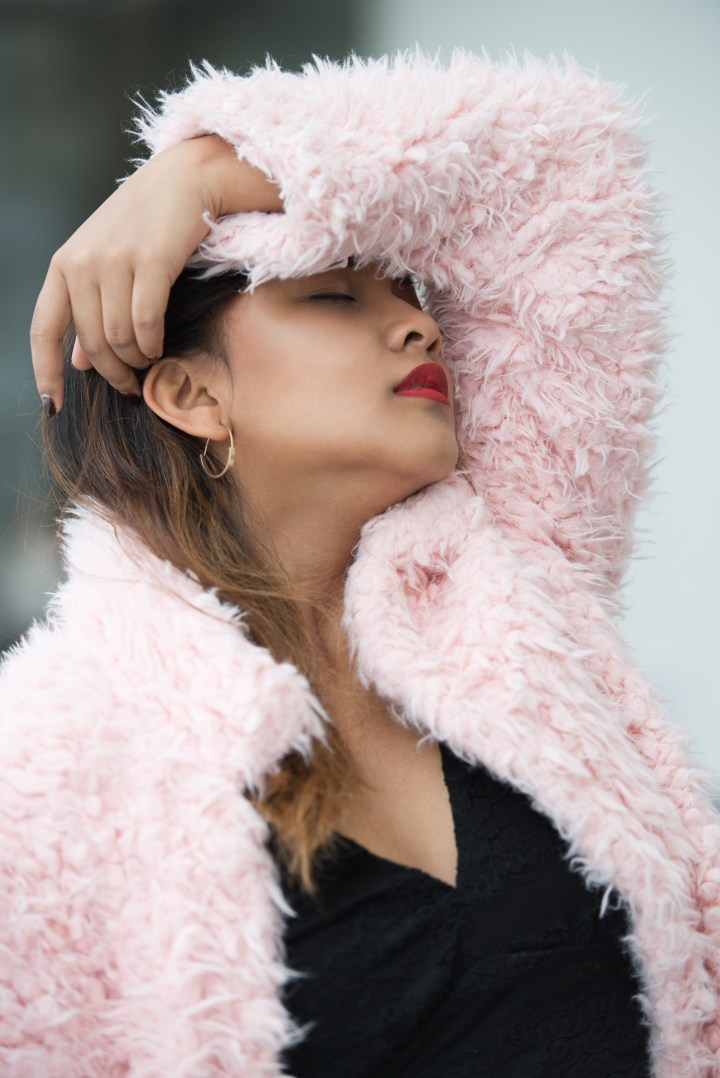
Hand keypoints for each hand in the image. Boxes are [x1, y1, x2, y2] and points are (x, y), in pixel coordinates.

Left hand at [30, 134, 281, 412]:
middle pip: (90, 342)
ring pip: (118, 338)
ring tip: (149, 360)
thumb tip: (78, 363)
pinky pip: (146, 324)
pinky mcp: (150, 261)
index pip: (43, 330)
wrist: (188, 179)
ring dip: (136, 359)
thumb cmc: (149, 224)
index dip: (46, 372)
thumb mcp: (108, 264)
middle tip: (130, 387)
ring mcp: (114, 260)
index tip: (54, 407)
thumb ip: (90, 311)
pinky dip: (153, 344)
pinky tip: (160, 347)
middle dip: (112, 373)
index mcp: (64, 264)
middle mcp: (81, 262)